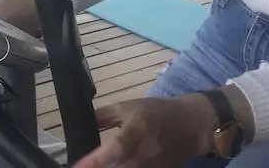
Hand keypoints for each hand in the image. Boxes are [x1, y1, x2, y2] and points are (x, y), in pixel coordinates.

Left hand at [72, 94, 215, 167]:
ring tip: (97, 166)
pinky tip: (115, 165)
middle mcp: (144, 155)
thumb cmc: (156, 112)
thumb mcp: (127, 107)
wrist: (192, 124)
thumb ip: (103, 116)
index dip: (93, 162)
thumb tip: (81, 122)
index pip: (112, 151)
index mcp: (134, 132)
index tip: (76, 167)